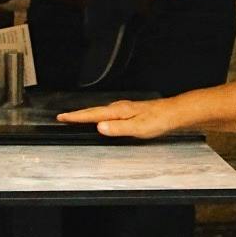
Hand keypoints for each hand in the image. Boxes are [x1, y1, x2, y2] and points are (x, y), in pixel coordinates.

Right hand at [57, 95, 182, 138]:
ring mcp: (124, 109)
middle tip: (63, 117)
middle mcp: (119, 108)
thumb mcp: (138, 128)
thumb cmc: (158, 120)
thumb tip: (99, 127)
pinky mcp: (129, 112)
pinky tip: (100, 120)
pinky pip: (108, 114)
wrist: (173, 113)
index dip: (76, 116)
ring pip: (100, 112)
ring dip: (87, 115)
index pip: (92, 114)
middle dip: (78, 114)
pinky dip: (98, 116)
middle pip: (93, 111)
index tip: (62, 117)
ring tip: (76, 118)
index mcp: (118, 112)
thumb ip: (118, 128)